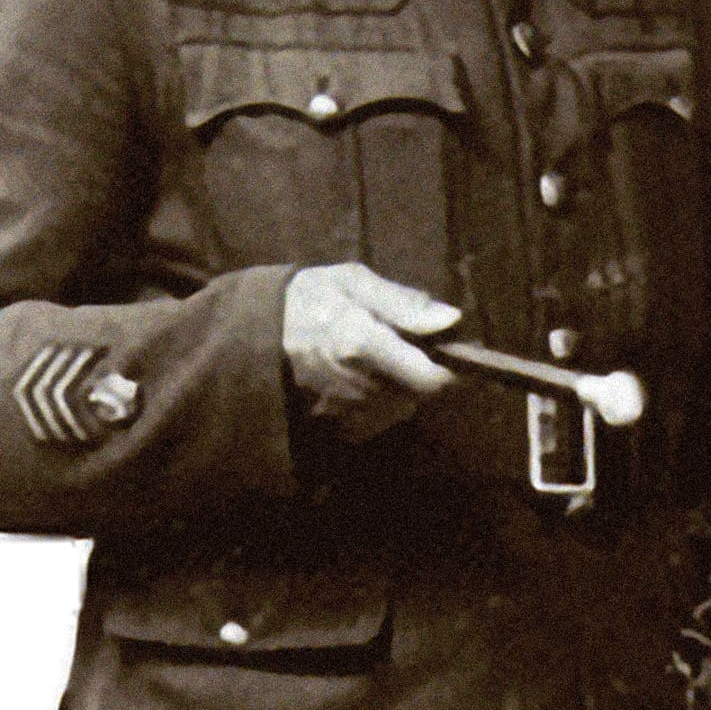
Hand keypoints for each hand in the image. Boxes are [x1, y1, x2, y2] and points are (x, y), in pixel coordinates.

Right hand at [283, 265, 460, 442]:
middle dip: (424, 371)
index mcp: (363, 345)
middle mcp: (359, 385)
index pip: (433, 380)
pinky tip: (362, 376)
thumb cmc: (309, 298)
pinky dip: (381, 399)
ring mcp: (348, 411)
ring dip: (402, 385)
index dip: (454, 370)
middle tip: (408, 346)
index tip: (455, 352)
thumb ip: (405, 303)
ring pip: (402, 406)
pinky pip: (379, 417)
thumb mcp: (354, 282)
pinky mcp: (338, 427)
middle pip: (421, 393)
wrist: (254, 333)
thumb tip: (452, 320)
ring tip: (378, 356)